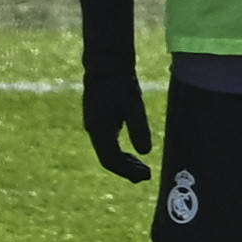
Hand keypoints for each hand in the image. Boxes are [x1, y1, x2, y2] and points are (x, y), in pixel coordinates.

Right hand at [86, 69, 154, 188]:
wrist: (106, 65)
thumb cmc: (120, 82)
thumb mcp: (133, 103)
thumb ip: (139, 127)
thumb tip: (146, 152)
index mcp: (99, 127)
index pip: (110, 159)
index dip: (127, 170)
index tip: (146, 175)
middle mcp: (94, 130)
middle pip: (108, 160)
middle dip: (127, 170)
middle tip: (147, 176)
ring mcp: (95, 127)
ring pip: (108, 154)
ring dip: (125, 164)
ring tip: (143, 170)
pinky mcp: (100, 123)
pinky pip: (109, 145)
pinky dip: (122, 154)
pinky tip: (135, 155)